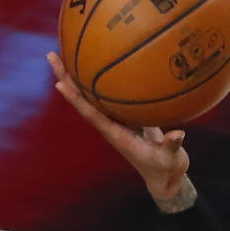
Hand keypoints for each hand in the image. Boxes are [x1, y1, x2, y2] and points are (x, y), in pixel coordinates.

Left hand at [47, 51, 190, 202]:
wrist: (166, 177)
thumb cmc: (166, 170)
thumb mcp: (170, 160)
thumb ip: (172, 146)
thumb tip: (177, 134)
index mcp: (116, 135)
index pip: (91, 114)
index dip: (75, 99)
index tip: (58, 83)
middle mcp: (111, 126)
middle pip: (83, 99)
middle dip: (67, 78)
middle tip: (51, 55)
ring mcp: (118, 121)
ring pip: (93, 95)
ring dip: (78, 76)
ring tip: (65, 53)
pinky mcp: (128, 117)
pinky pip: (110, 95)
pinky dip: (102, 79)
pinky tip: (101, 62)